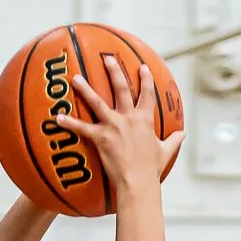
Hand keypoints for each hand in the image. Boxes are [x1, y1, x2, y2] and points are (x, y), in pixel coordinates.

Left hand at [61, 57, 184, 191]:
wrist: (138, 182)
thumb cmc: (151, 170)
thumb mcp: (165, 152)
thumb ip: (173, 140)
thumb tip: (182, 134)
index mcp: (145, 120)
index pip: (147, 94)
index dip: (146, 79)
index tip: (142, 67)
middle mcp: (129, 118)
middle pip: (121, 89)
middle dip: (114, 71)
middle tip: (106, 58)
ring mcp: (114, 126)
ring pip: (97, 102)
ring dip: (86, 89)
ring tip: (76, 78)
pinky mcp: (101, 138)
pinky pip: (82, 128)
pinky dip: (70, 123)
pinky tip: (58, 117)